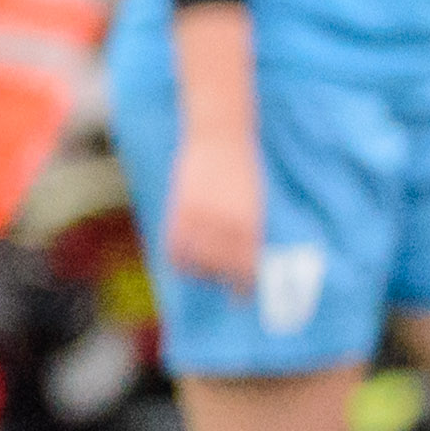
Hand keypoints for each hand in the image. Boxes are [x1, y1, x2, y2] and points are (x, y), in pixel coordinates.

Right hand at [161, 126, 266, 289]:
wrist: (221, 134)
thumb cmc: (244, 166)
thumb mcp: (255, 201)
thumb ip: (249, 230)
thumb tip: (245, 258)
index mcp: (250, 222)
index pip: (246, 266)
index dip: (243, 286)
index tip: (241, 296)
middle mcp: (226, 222)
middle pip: (220, 267)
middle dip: (221, 280)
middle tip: (221, 286)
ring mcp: (201, 214)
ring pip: (196, 259)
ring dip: (199, 271)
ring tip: (203, 273)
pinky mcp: (180, 206)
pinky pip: (174, 243)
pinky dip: (177, 258)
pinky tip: (181, 262)